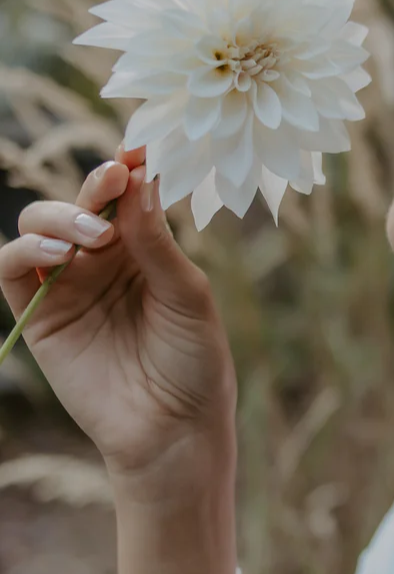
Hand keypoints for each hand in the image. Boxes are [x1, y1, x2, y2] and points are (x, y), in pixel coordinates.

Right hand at [0, 145, 236, 495]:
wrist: (173, 428)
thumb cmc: (195, 360)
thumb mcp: (187, 295)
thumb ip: (157, 241)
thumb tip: (139, 178)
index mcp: (148, 248)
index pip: (130, 194)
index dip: (130, 166)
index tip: (140, 145)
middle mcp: (106, 260)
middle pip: (84, 201)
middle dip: (97, 184)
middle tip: (116, 181)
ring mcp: (70, 285)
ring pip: (42, 224)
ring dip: (63, 216)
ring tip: (95, 239)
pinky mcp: (39, 316)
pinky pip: (12, 268)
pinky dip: (26, 250)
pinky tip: (60, 256)